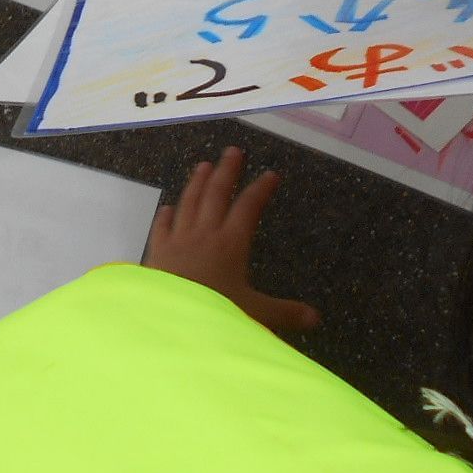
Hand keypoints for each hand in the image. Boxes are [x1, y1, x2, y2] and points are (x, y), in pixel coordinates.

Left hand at [143, 146, 320, 335]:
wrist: (169, 322)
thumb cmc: (215, 314)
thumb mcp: (256, 315)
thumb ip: (285, 313)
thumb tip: (315, 318)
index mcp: (231, 244)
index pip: (248, 208)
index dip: (260, 190)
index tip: (270, 174)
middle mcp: (204, 235)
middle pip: (216, 195)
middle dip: (226, 171)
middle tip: (233, 151)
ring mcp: (178, 241)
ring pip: (188, 203)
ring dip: (196, 183)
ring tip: (203, 165)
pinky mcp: (157, 253)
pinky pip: (161, 228)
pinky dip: (165, 216)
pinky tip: (166, 207)